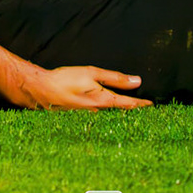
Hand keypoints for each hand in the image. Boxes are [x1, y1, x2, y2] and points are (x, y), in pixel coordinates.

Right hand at [14, 65, 151, 109]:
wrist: (41, 91)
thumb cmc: (66, 80)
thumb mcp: (92, 73)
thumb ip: (115, 78)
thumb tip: (137, 81)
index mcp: (103, 102)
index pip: (129, 105)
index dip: (142, 104)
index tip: (151, 105)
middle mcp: (98, 114)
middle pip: (120, 114)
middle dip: (132, 112)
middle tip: (144, 110)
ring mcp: (88, 118)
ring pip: (110, 117)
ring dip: (120, 114)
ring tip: (130, 111)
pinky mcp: (80, 118)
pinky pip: (99, 118)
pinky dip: (106, 114)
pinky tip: (105, 111)